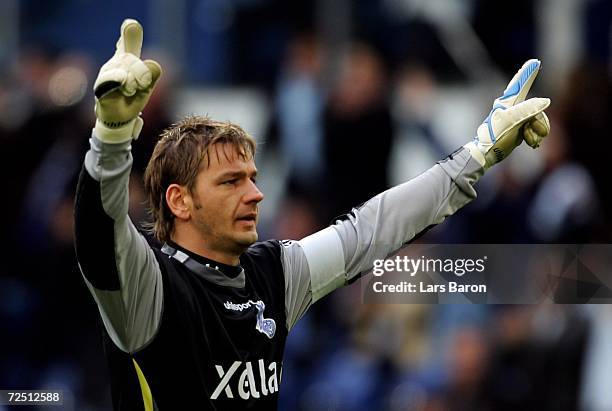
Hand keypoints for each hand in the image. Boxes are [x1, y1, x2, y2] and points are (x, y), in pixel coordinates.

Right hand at [93, 19, 161, 143]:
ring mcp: (106, 75)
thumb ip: (151, 72)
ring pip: (123, 69)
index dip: (128, 33)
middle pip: (130, 58)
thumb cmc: (132, 100)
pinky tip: (122, 79)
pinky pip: (110, 79)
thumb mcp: (146, 85)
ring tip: (131, 91)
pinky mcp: (101, 88)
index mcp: (126, 61)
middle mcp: (114, 64)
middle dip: (140, 71)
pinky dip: (117, 78)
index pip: (126, 44)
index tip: (131, 24)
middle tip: (142, 85)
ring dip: (132, 81)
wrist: (119, 120)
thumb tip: (153, 63)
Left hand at [465, 59, 550, 169]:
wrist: (486, 155)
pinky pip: (535, 130)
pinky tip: (532, 145)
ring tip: (531, 142)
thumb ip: (527, 109)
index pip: (520, 84)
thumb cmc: (494, 137)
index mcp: (508, 103)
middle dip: (540, 123)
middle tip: (540, 134)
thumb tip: (546, 101)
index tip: (535, 62)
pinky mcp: (520, 129)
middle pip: (537, 108)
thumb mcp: (510, 121)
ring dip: (538, 133)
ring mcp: (517, 119)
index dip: (528, 74)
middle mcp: (513, 109)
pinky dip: (536, 137)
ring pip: (538, 120)